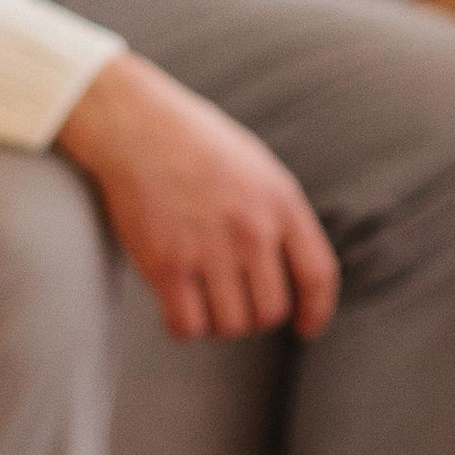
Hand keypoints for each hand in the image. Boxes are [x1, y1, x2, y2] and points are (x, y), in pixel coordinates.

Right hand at [55, 49, 338, 342]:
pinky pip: (187, 326)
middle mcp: (251, 228)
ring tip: (205, 301)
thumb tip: (293, 277)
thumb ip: (281, 218)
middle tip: (235, 303)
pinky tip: (179, 308)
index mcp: (281, 202)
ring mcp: (208, 248)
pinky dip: (185, 327)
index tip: (304, 328)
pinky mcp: (165, 264)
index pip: (317, 276)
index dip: (316, 312)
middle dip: (255, 317)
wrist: (137, 126)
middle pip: (270, 311)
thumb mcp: (259, 170)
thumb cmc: (197, 148)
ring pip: (230, 326)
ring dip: (219, 323)